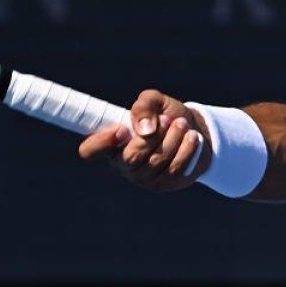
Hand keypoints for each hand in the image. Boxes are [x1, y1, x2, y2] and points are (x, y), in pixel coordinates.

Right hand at [78, 89, 209, 191]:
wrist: (195, 130)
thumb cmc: (166, 115)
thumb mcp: (155, 101)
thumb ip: (144, 105)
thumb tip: (145, 128)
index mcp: (111, 142)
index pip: (90, 149)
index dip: (100, 142)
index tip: (122, 128)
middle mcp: (122, 164)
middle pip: (131, 157)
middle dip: (153, 137)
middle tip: (168, 120)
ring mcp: (143, 178)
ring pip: (156, 162)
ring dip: (173, 139)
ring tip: (183, 124)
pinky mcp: (164, 185)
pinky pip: (175, 170)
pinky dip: (186, 150)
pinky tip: (192, 138)